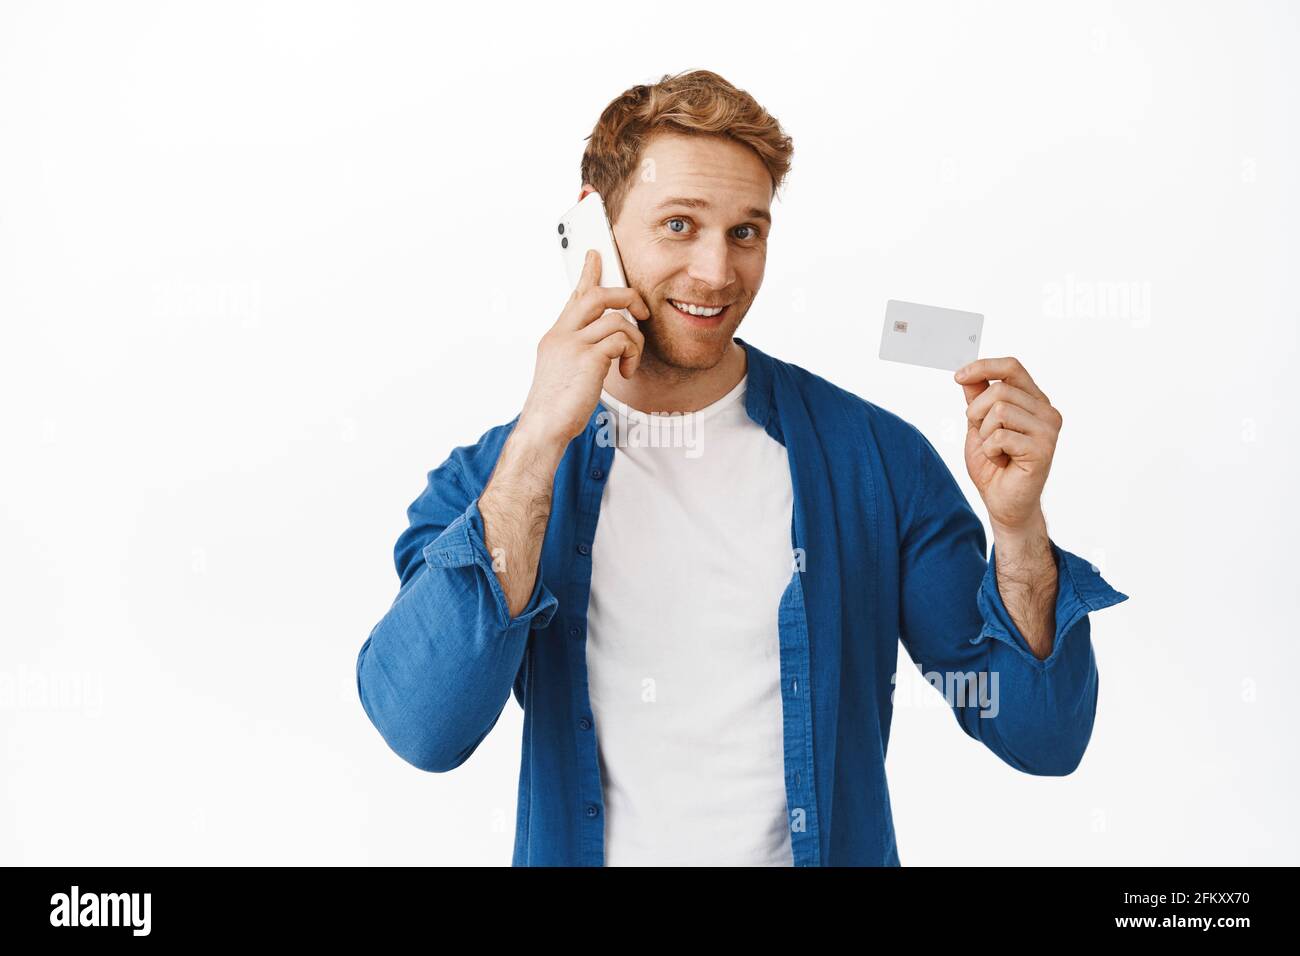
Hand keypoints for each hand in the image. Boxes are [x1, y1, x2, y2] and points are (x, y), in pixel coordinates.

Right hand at [517, 249, 649, 447]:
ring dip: (634, 339)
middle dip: (626, 297)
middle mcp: (562, 335)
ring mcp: (573, 345)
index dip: (588, 273)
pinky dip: (631, 354)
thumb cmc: (555, 406)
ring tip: (630, 360)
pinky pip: (621, 340)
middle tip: (641, 311)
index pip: (574, 296)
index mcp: (556, 336)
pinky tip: (625, 372)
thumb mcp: (563, 371)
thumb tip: (604, 347)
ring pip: (617, 319)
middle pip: (597, 295)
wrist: (543, 427)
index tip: (596, 255)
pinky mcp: (588, 358)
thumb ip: (578, 352)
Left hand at [954, 357, 1062, 535]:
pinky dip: (990, 450)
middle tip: (983, 435)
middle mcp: (1046, 412)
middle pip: (999, 389)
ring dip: (985, 433)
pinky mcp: (1043, 449)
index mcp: (1034, 401)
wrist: (1003, 502)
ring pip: (999, 410)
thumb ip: (976, 398)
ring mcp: (1048, 430)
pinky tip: (1001, 461)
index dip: (983, 366)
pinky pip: (1000, 436)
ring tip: (995, 450)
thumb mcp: (978, 425)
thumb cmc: (993, 465)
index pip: (1012, 367)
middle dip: (976, 412)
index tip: (958, 376)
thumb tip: (966, 374)